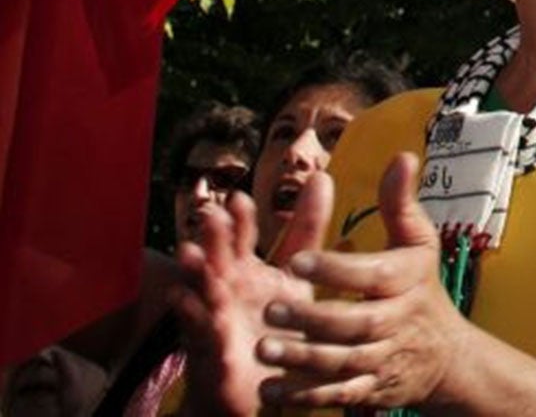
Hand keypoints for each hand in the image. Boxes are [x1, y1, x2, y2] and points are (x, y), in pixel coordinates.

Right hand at [168, 182, 325, 415]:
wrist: (262, 382)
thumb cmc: (276, 319)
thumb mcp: (295, 272)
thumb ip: (305, 228)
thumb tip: (322, 176)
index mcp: (244, 268)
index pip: (239, 238)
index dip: (239, 220)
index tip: (240, 198)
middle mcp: (225, 290)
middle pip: (216, 258)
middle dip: (212, 238)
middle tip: (212, 215)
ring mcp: (215, 320)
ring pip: (202, 293)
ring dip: (195, 275)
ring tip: (190, 253)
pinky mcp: (214, 355)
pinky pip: (203, 338)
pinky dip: (197, 323)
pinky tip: (194, 310)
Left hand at [252, 154, 475, 409]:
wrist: (447, 356)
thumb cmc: (421, 287)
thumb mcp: (418, 243)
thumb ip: (400, 203)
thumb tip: (402, 155)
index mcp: (406, 280)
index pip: (372, 275)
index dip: (335, 269)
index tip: (296, 260)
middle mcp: (397, 321)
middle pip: (355, 324)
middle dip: (312, 319)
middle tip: (269, 310)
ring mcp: (383, 359)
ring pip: (342, 362)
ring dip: (302, 358)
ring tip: (263, 347)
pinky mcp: (371, 389)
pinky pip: (338, 396)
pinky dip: (304, 396)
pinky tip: (270, 390)